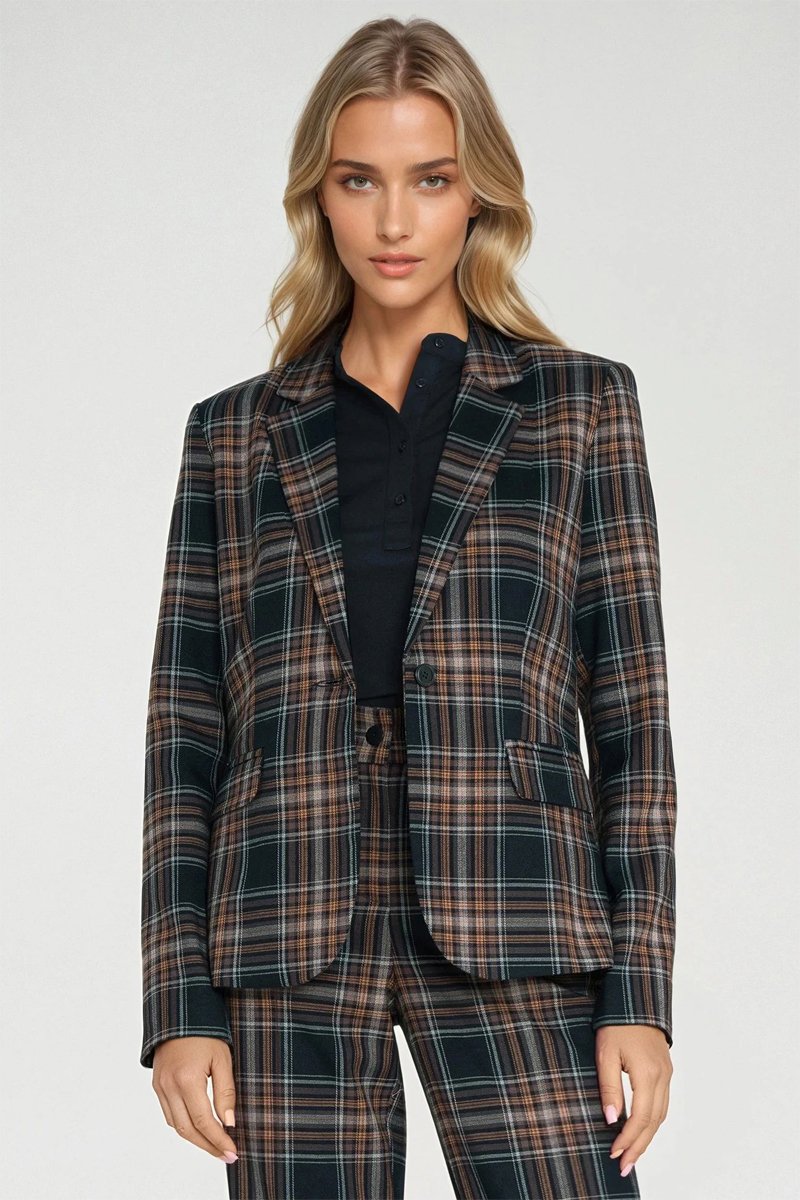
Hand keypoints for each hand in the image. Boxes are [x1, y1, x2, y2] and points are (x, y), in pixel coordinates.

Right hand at [152, 1037, 238, 1163]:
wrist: (181, 1012)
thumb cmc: (206, 1030)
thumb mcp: (223, 1058)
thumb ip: (226, 1091)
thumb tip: (229, 1123)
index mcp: (187, 1079)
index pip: (204, 1121)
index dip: (219, 1140)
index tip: (233, 1151)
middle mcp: (169, 1086)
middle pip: (188, 1130)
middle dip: (208, 1146)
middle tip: (226, 1155)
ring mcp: (160, 1086)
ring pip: (176, 1125)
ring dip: (195, 1139)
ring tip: (215, 1145)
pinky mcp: (157, 1084)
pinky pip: (169, 1114)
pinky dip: (183, 1125)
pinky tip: (198, 1128)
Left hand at [595, 1025, 672, 1178]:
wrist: (635, 999)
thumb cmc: (617, 1023)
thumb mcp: (606, 1053)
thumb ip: (609, 1087)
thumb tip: (613, 1120)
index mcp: (647, 1074)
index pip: (640, 1118)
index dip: (628, 1139)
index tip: (614, 1153)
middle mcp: (662, 1077)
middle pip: (654, 1122)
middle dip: (639, 1146)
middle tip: (624, 1166)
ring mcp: (666, 1074)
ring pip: (660, 1115)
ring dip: (647, 1137)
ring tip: (632, 1154)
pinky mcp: (665, 1070)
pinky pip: (662, 1104)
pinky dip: (653, 1122)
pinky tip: (642, 1129)